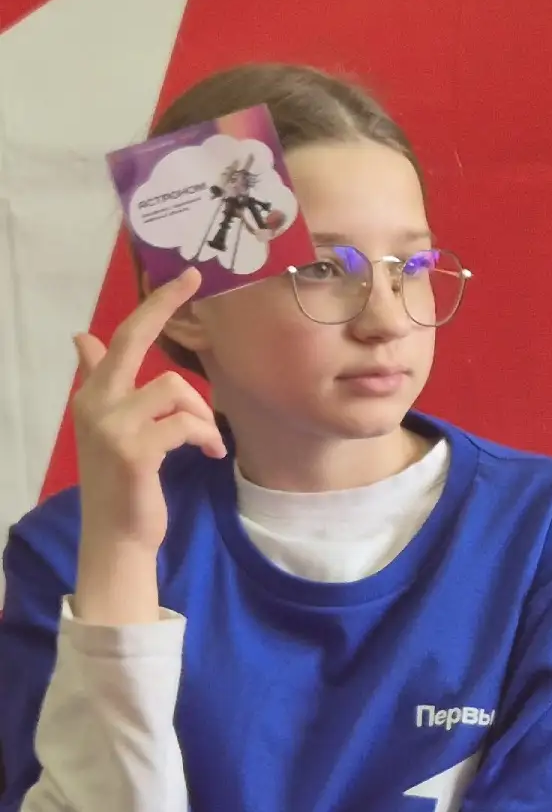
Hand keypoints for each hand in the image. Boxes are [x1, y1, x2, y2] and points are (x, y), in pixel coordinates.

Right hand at [70, 270, 224, 623]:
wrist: (118, 535)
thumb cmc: (123, 480)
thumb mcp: (111, 426)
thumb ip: (98, 380)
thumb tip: (82, 337)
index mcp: (94, 394)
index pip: (122, 338)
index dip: (153, 306)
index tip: (182, 277)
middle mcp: (96, 403)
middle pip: (133, 341)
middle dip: (163, 307)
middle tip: (193, 279)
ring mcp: (112, 426)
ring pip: (175, 389)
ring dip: (203, 415)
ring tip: (206, 441)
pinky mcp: (135, 451)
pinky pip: (185, 423)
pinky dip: (204, 436)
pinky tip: (208, 453)